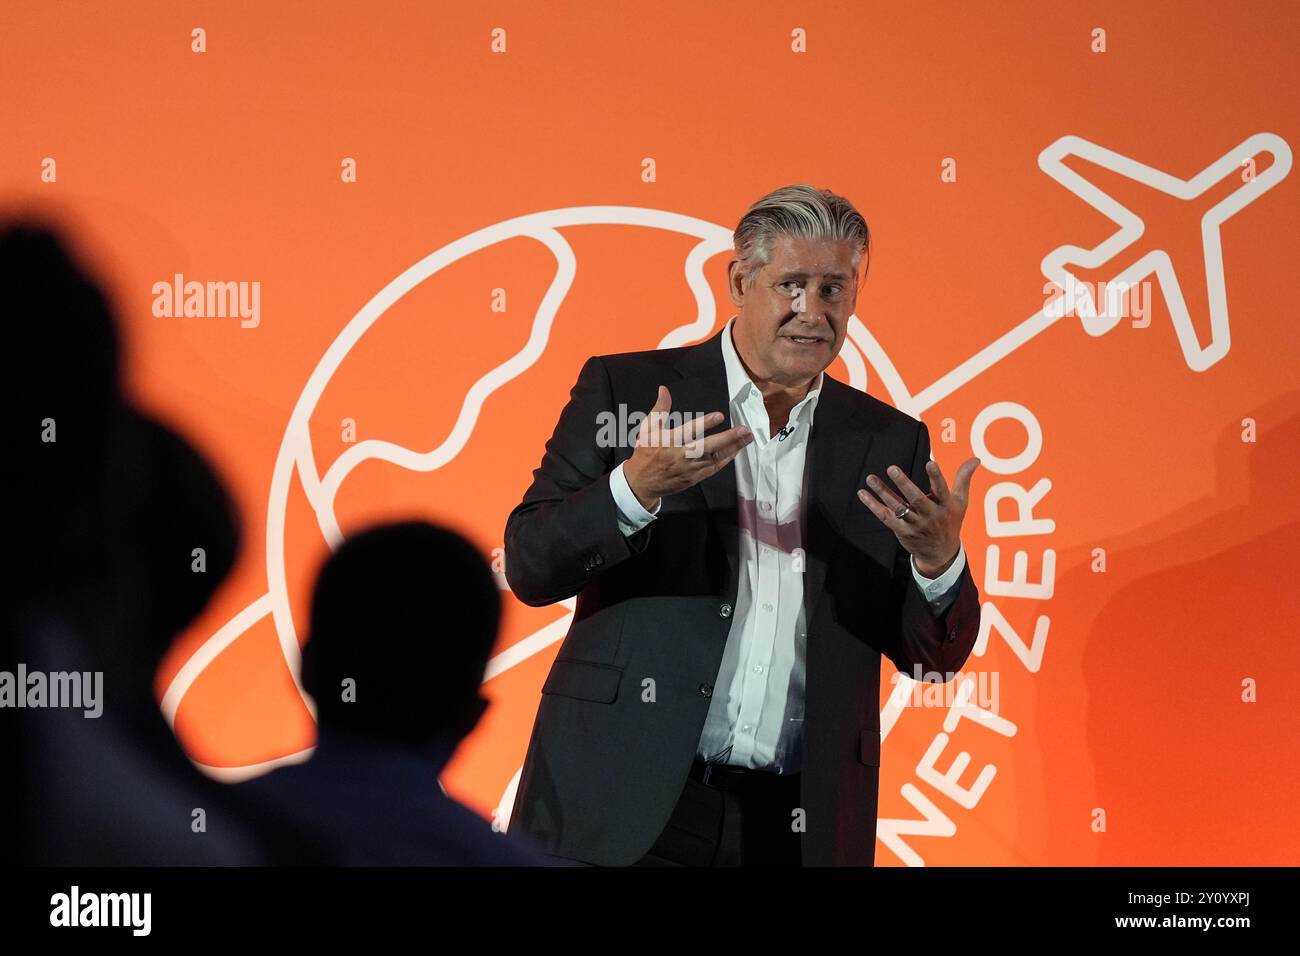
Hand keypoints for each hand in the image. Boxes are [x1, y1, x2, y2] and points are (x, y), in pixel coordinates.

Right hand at [623, 385, 753, 509]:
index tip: (719, 416)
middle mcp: (680, 455)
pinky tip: (736, 451)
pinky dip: (726, 460)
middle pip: (707, 447)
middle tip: (743, 430)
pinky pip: (713, 468)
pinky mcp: (694, 478)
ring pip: (714, 458)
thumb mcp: (648, 428)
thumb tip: (664, 390)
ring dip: (732, 448)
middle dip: (727, 438)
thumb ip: (659, 409)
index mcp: (668, 441)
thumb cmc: (646, 453)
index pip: (688, 431)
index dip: (704, 424)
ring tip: (746, 438)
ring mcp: (689, 468)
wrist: (642, 483)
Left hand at [856, 456, 979, 576]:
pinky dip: (873, 505)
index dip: (936, 477)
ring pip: (898, 507)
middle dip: (904, 483)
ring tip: (870, 478)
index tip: (930, 463)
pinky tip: (863, 493)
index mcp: (946, 506)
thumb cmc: (950, 522)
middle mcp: (931, 516)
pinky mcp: (902, 531)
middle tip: (892, 468)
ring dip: (883, 492)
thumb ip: (964, 479)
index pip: (942, 490)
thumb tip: (976, 459)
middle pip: (916, 499)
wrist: (941, 554)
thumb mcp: (960, 502)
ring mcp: (915, 525)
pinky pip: (886, 517)